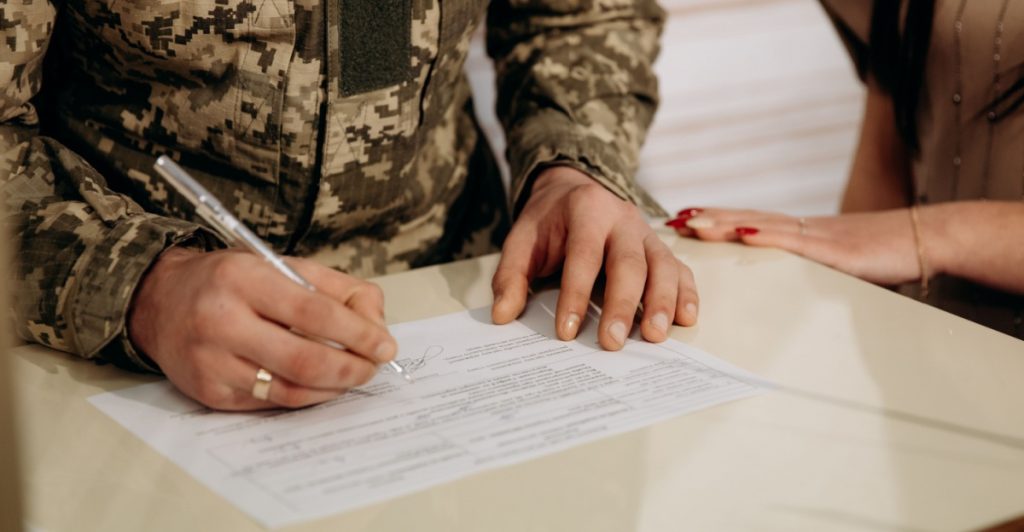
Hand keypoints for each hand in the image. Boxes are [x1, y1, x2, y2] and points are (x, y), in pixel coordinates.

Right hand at [128, 248, 396, 409]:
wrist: (161, 301)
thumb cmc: (233, 282)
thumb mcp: (283, 266)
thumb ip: (338, 290)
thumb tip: (376, 327)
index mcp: (243, 279)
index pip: (313, 312)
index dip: (357, 334)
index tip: (385, 346)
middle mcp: (220, 321)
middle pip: (303, 360)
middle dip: (351, 369)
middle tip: (372, 367)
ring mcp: (210, 362)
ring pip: (289, 391)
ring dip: (332, 388)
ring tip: (351, 376)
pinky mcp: (208, 393)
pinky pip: (270, 403)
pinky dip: (304, 396)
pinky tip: (318, 385)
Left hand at [491, 166, 698, 349]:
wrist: (574, 189)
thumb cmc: (548, 221)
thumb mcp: (522, 239)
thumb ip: (511, 275)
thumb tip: (503, 315)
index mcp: (586, 210)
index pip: (584, 255)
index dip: (576, 294)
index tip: (566, 332)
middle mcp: (623, 219)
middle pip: (629, 263)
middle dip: (622, 305)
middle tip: (613, 342)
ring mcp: (647, 234)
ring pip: (663, 266)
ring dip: (662, 303)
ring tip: (654, 337)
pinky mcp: (661, 249)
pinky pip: (681, 270)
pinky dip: (686, 294)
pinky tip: (685, 319)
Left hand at [666, 207, 921, 284]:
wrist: (925, 239)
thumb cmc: (885, 253)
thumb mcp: (838, 261)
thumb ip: (810, 264)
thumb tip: (789, 278)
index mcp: (801, 234)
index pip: (750, 224)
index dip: (717, 220)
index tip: (685, 219)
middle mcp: (802, 229)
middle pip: (746, 220)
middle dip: (708, 220)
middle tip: (673, 219)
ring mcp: (815, 236)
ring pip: (761, 226)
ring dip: (725, 223)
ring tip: (694, 223)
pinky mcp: (832, 250)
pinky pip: (794, 242)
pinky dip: (766, 236)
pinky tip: (743, 234)